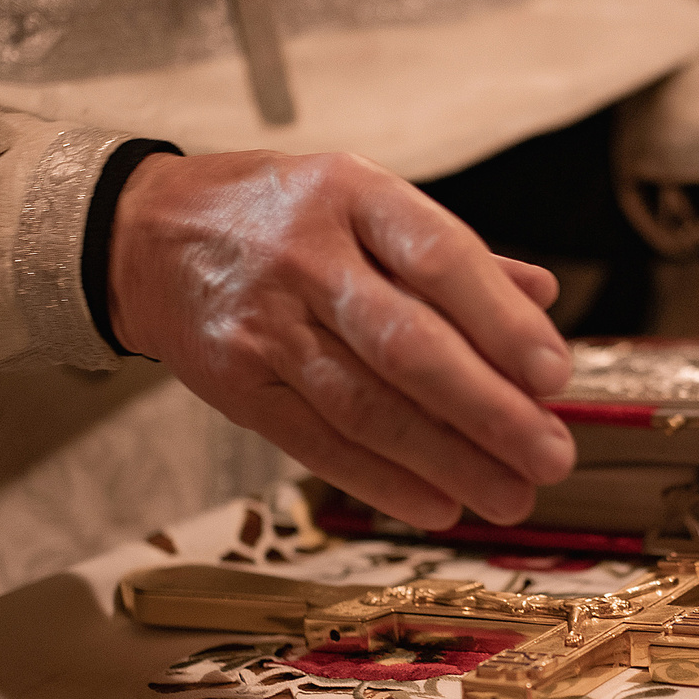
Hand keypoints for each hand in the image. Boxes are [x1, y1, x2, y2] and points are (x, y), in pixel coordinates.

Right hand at [108, 150, 576, 530]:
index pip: (441, 258)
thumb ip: (450, 251)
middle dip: (488, 410)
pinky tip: (437, 504)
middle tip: (550, 455)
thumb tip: (541, 299)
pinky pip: (317, 442)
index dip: (502, 322)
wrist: (144, 234)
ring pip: (366, 406)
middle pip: (408, 345)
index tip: (554, 375)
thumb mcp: (362, 199)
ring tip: (510, 495)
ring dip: (447, 460)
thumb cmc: (277, 215)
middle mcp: (307, 256)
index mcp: (353, 194)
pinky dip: (382, 480)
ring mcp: (266, 323)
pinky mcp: (235, 383)